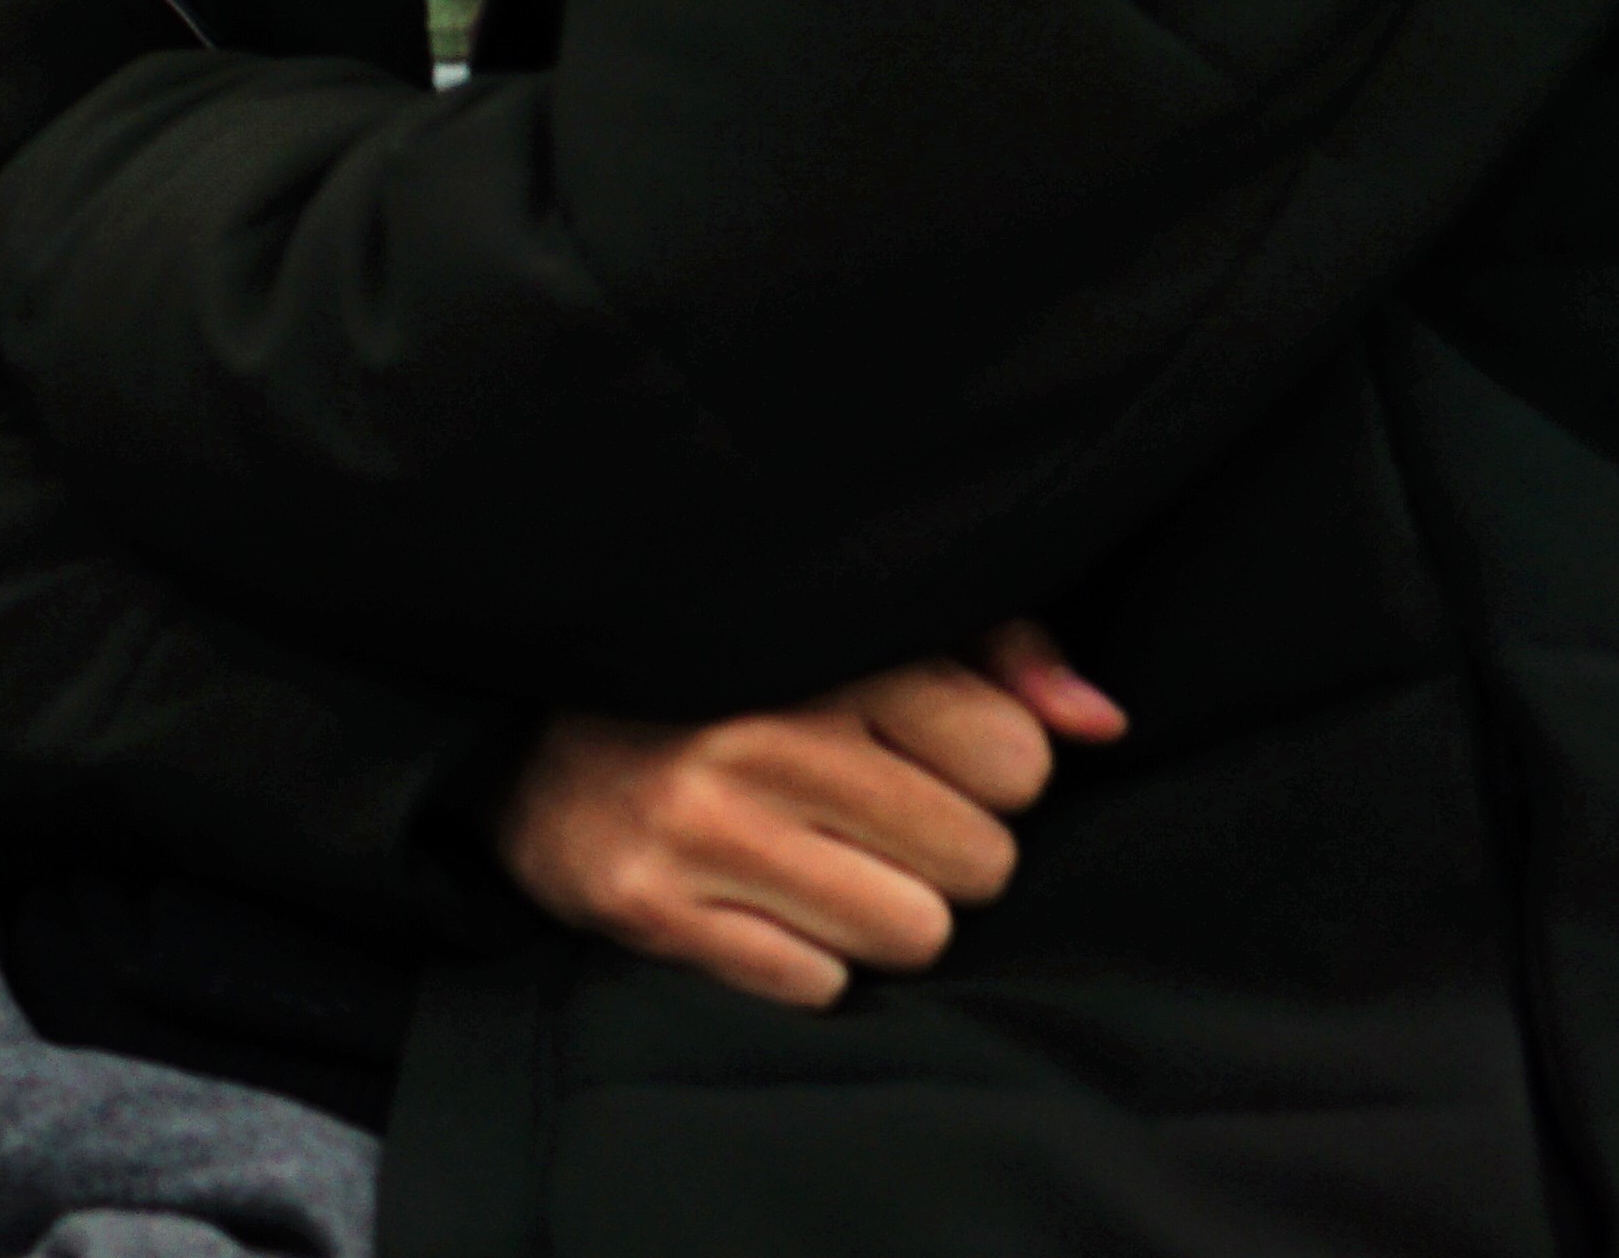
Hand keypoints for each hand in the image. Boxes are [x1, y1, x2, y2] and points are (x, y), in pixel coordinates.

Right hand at [503, 621, 1124, 1009]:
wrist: (516, 732)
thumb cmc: (725, 678)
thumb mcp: (853, 630)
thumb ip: (995, 654)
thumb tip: (1102, 725)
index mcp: (817, 651)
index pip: (1015, 760)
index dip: (985, 773)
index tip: (917, 755)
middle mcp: (760, 734)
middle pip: (978, 863)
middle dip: (939, 854)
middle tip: (862, 818)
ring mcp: (698, 826)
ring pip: (912, 936)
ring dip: (877, 916)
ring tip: (812, 862)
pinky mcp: (648, 909)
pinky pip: (817, 987)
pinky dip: (798, 958)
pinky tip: (750, 899)